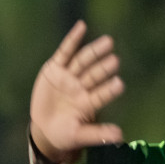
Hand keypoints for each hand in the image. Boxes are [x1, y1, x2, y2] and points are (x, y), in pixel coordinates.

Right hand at [29, 20, 124, 163]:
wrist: (44, 127)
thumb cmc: (65, 133)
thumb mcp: (78, 135)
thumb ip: (97, 134)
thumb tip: (120, 136)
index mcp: (88, 103)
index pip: (100, 95)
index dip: (108, 90)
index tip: (119, 84)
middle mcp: (81, 87)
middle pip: (93, 75)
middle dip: (103, 68)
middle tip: (116, 60)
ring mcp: (68, 76)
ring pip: (82, 61)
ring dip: (94, 51)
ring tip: (108, 42)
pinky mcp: (55, 68)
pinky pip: (64, 52)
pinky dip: (72, 39)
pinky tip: (82, 27)